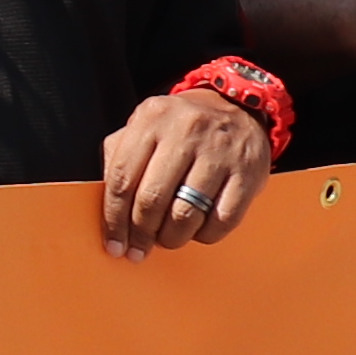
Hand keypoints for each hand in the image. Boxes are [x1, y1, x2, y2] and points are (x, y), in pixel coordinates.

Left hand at [99, 91, 271, 257]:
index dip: (113, 219)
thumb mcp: (145, 125)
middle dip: (141, 233)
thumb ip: (120, 157)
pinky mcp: (248, 172)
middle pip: (152, 199)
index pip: (122, 178)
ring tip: (167, 238)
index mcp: (152, 119)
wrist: (239, 106)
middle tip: (139, 249)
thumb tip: (106, 209)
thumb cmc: (181, 126)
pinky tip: (198, 230)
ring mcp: (220, 152)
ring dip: (171, 237)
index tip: (113, 244)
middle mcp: (186, 131)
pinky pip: (222, 220)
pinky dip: (205, 235)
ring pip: (185, 214)